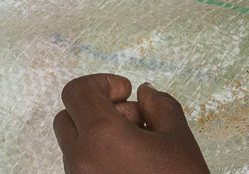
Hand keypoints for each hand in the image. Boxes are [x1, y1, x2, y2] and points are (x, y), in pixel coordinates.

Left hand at [53, 75, 209, 173]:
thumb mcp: (180, 141)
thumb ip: (160, 106)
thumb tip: (144, 93)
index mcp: (101, 137)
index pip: (76, 91)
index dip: (101, 83)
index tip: (126, 91)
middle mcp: (81, 159)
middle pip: (69, 116)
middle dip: (98, 110)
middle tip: (135, 121)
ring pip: (74, 144)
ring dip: (98, 136)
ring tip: (138, 148)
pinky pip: (81, 166)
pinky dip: (98, 157)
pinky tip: (130, 166)